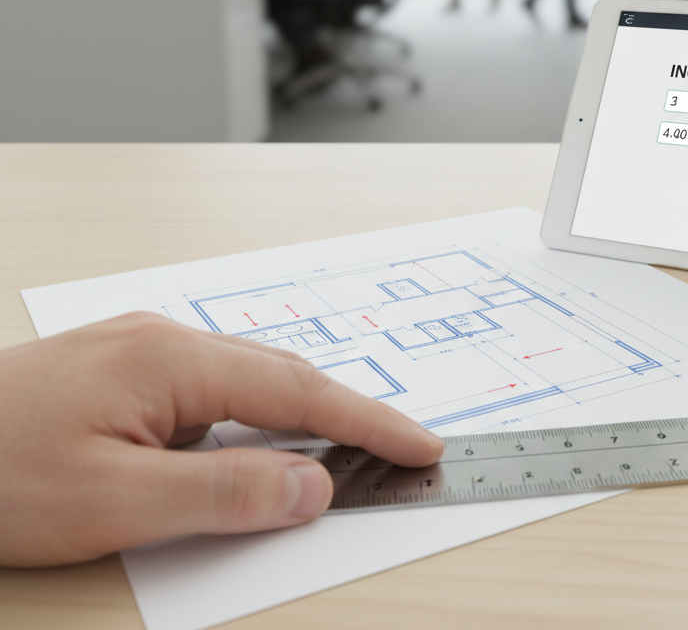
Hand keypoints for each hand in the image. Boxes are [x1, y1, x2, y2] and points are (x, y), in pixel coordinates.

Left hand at [0, 313, 443, 566]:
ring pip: (248, 382)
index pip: (301, 391)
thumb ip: (223, 492)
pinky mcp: (125, 366)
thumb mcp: (113, 502)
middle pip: (283, 376)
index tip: (420, 445)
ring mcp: (144, 348)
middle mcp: (167, 339)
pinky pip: (212, 391)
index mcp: (174, 360)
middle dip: (347, 416)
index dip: (369, 421)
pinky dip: (250, 422)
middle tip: (400, 453)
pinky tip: (252, 449)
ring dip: (297, 419)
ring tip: (341, 456)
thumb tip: (313, 483)